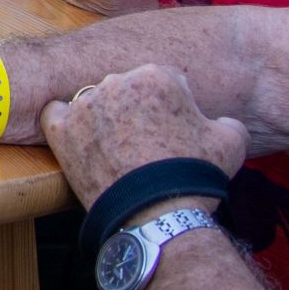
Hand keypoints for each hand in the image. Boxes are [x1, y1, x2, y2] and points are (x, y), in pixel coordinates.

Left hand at [39, 65, 246, 207]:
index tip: (170, 131)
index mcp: (157, 75)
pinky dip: (66, 125)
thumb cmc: (195, 176)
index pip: (163, 81)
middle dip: (136, 111)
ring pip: (94, 101)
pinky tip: (81, 142)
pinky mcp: (61, 130)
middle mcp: (116, 81)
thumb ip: (227, 121)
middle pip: (127, 89)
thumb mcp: (232, 141)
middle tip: (145, 143)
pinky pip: (56, 115)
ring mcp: (85, 105)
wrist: (158, 214)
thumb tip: (221, 122)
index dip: (170, 107)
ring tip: (117, 149)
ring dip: (104, 118)